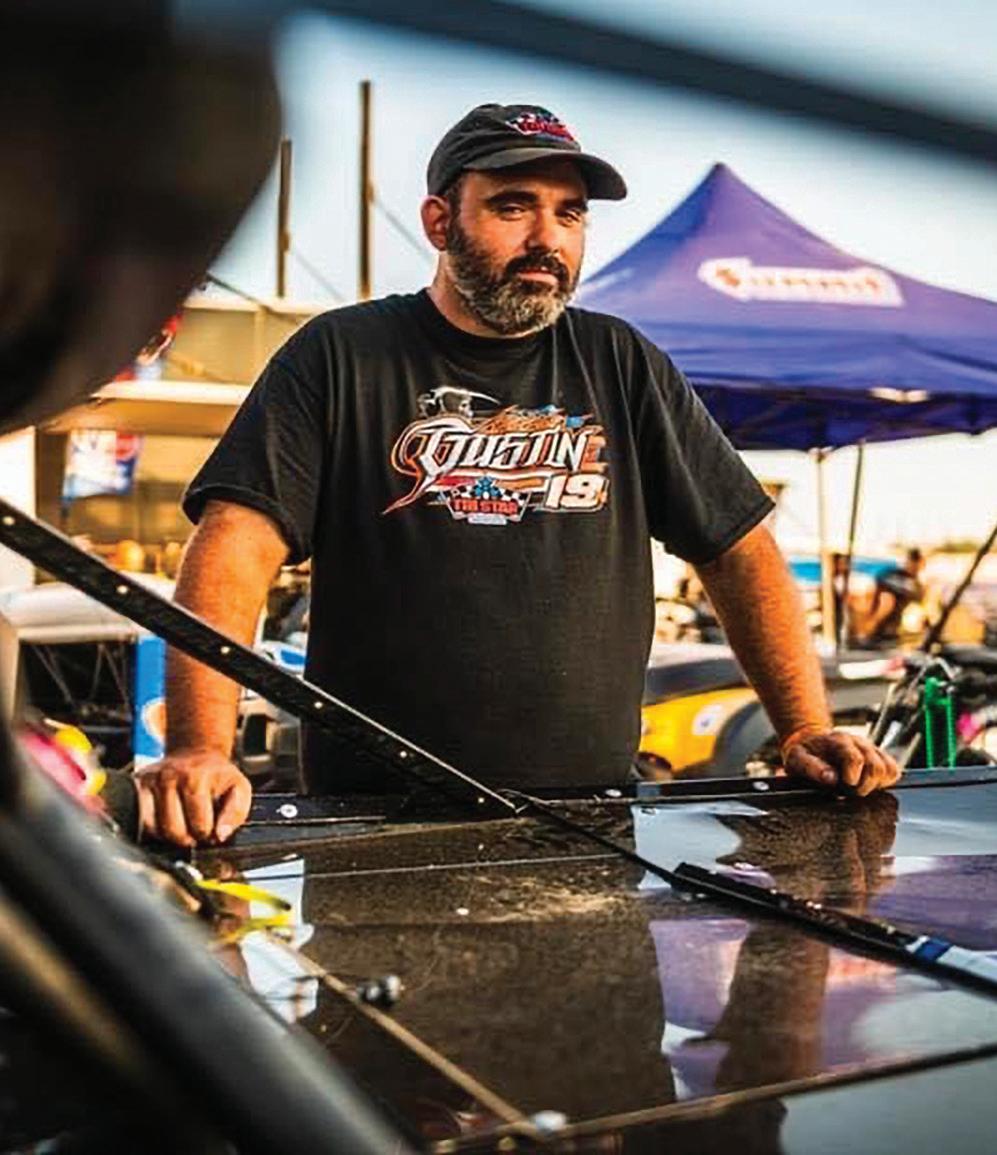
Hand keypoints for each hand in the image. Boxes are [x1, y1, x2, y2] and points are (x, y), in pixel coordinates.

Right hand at [135, 749, 251, 846]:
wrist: (196, 753)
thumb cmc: (217, 775)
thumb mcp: (239, 788)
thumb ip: (235, 813)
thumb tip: (221, 834)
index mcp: (195, 778)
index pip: (199, 825)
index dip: (208, 834)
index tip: (211, 829)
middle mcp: (168, 777)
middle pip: (174, 830)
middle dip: (188, 838)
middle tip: (196, 830)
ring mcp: (150, 781)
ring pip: (154, 829)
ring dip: (170, 835)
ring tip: (183, 825)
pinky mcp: (136, 785)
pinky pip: (141, 822)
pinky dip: (154, 829)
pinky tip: (168, 821)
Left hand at [782, 728, 900, 796]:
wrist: (813, 742)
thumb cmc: (805, 754)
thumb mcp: (796, 759)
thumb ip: (811, 767)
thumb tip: (831, 778)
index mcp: (838, 740)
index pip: (856, 758)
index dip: (853, 776)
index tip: (846, 784)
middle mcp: (859, 743)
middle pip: (875, 767)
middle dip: (862, 785)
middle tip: (847, 790)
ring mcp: (872, 750)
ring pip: (888, 770)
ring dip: (874, 785)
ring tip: (856, 787)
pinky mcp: (880, 758)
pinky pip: (894, 771)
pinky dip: (884, 783)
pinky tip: (868, 785)